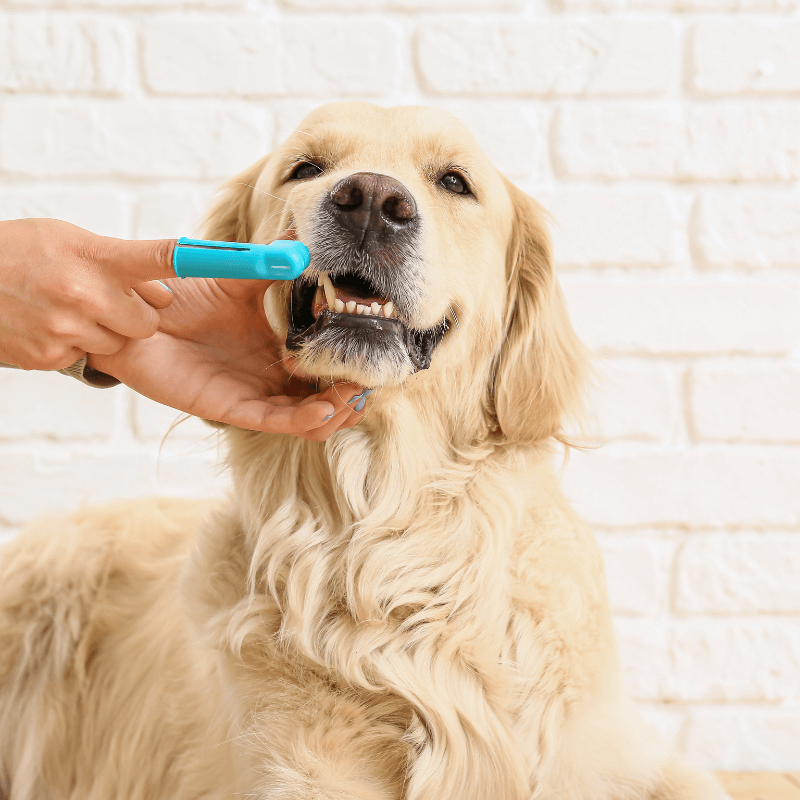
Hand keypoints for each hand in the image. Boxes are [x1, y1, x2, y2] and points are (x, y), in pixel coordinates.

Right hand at [0, 218, 174, 370]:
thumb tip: (166, 295)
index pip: (158, 259)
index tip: (224, 258)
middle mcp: (86, 295)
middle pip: (146, 324)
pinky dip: (70, 345)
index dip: (191, 260)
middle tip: (105, 301)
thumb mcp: (71, 242)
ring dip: (101, 332)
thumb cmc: (22, 252)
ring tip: (69, 309)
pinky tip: (48, 324)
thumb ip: (123, 265)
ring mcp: (66, 328)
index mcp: (97, 259)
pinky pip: (83, 357)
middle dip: (132, 316)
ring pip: (115, 344)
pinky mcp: (48, 355)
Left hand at [88, 264, 366, 440]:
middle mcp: (269, 373)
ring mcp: (253, 392)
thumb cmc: (179, 293)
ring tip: (353, 395)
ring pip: (307, 417)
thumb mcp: (235, 273)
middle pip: (324, 397)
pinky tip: (324, 408)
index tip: (375, 351)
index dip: (351, 362)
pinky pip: (275, 421)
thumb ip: (272, 262)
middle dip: (352, 394)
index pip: (324, 362)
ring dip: (335, 412)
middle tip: (371, 381)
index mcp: (276, 343)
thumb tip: (304, 237)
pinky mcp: (230, 408)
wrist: (129, 311)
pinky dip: (304, 420)